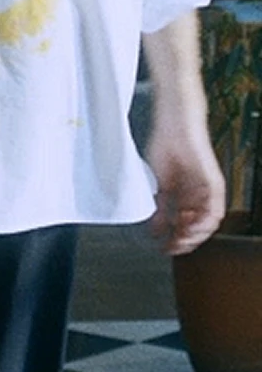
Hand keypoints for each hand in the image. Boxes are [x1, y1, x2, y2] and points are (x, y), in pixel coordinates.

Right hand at [145, 119, 225, 255]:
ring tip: (181, 239)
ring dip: (195, 234)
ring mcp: (206, 188)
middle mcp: (197, 193)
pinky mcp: (213, 182)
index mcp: (184, 193)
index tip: (165, 246)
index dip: (175, 238)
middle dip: (184, 240)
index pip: (184, 223)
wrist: (173, 124)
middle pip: (197, 226)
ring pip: (209, 221)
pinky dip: (205, 221)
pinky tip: (193, 226)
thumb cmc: (165, 144)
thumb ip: (160, 206)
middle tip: (172, 247)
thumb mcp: (158, 182)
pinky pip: (215, 207)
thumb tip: (155, 226)